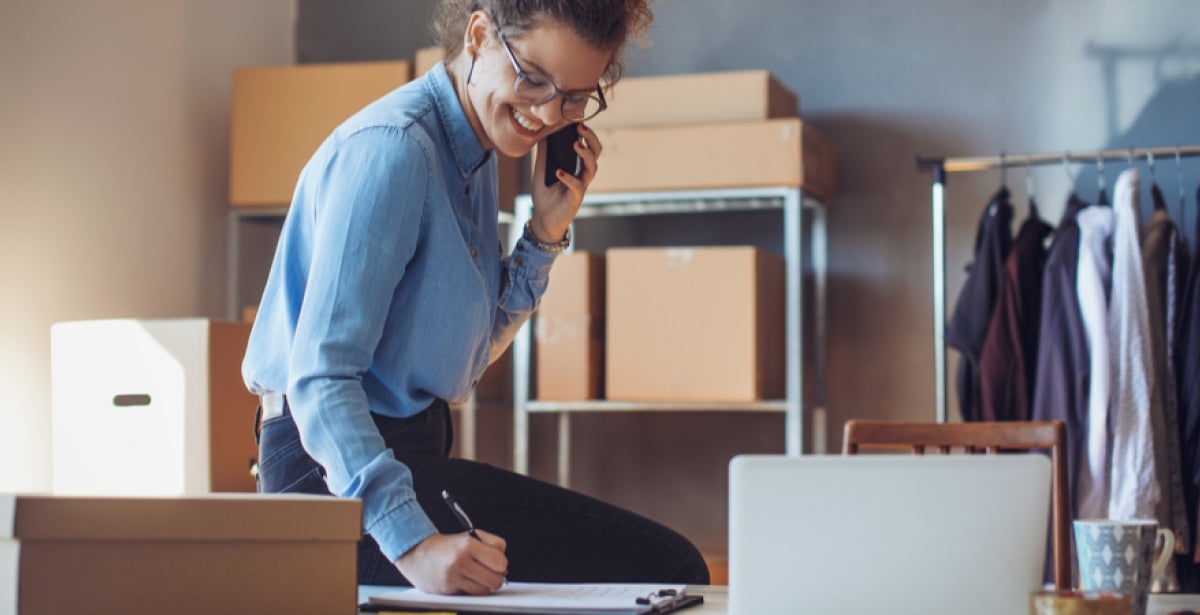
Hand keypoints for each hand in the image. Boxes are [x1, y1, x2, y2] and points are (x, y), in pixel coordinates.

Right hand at [394, 530, 507, 594]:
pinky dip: (470, 590)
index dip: (501, 564)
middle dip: (495, 577)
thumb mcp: (470, 536)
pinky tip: (464, 581)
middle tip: (489, 573)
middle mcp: (460, 561)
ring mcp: (453, 577)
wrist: (416, 553)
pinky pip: (470, 595)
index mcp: (468, 545)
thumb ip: (491, 545)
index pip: (500, 562)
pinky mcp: (447, 590)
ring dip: (484, 586)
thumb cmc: (445, 545)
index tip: (497, 564)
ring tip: (477, 577)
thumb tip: (503, 566)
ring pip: (484, 591)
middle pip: (495, 580)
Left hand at [528, 123, 602, 242]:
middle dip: (591, 139)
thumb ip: (543, 154)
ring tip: (576, 144)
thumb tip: (542, 134)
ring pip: (592, 167)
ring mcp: (581, 186)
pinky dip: (569, 178)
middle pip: (596, 153)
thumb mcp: (540, 170)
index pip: (588, 146)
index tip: (578, 120)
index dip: (587, 133)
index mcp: (576, 166)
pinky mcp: (576, 198)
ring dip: (585, 154)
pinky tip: (559, 172)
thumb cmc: (544, 196)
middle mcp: (582, 175)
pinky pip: (577, 186)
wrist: (542, 220)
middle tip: (581, 127)